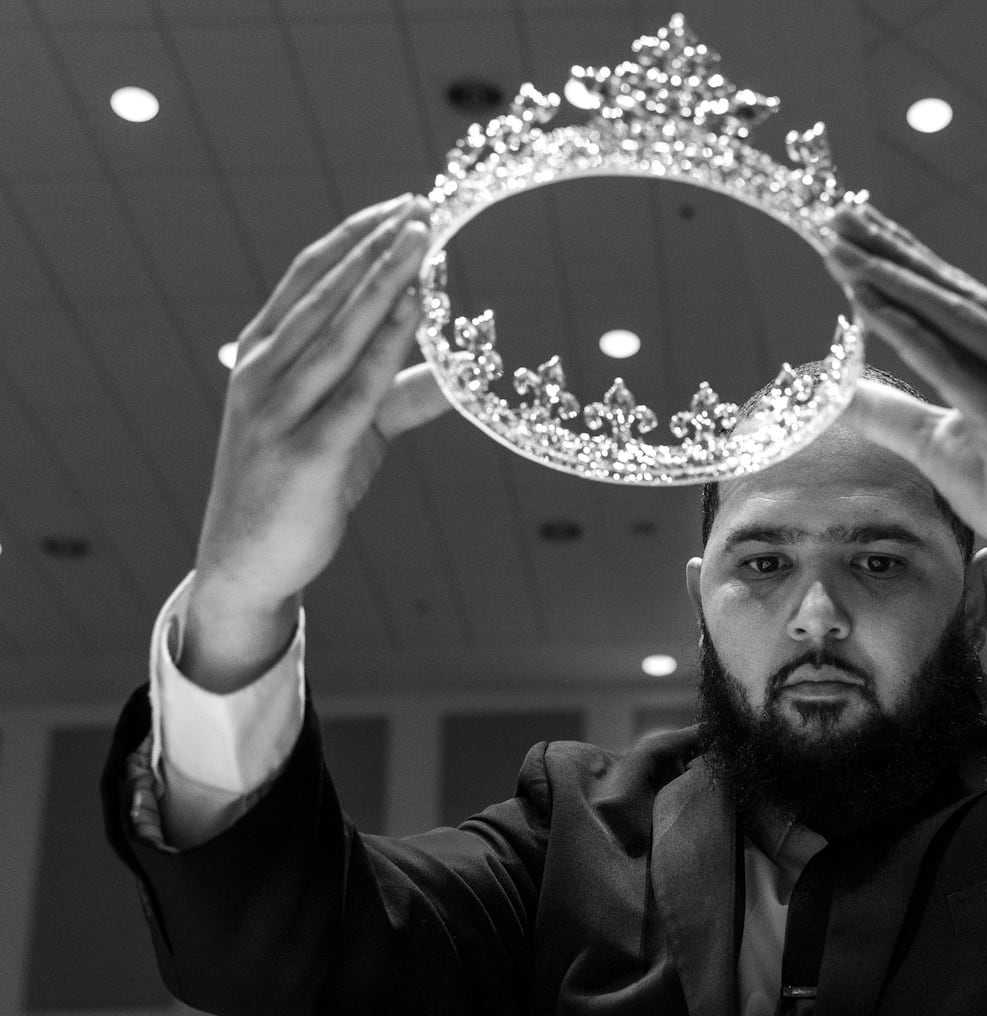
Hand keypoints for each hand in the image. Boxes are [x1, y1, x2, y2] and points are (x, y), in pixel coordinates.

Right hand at [182, 194, 448, 690]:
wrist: (248, 562)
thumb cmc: (300, 486)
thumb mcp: (350, 430)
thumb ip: (397, 393)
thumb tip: (459, 373)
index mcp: (263, 355)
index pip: (311, 277)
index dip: (356, 237)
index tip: (401, 204)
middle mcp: (263, 373)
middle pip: (328, 293)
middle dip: (376, 245)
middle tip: (422, 203)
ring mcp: (279, 411)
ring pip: (339, 330)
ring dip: (383, 279)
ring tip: (423, 236)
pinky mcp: (306, 454)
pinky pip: (355, 388)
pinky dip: (386, 345)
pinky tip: (415, 310)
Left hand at [823, 203, 986, 611]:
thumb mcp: (946, 446)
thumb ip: (895, 415)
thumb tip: (838, 394)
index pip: (954, 290)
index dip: (902, 254)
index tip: (852, 222)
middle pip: (950, 290)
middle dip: (889, 252)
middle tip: (836, 216)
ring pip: (952, 317)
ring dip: (891, 281)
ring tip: (840, 253)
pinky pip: (956, 370)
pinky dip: (910, 334)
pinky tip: (869, 306)